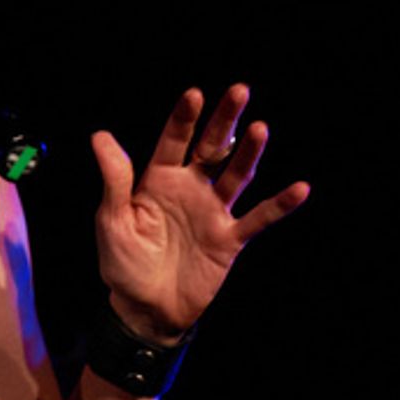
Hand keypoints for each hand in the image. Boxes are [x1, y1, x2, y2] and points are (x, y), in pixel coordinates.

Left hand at [91, 84, 309, 341]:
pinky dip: (279, 205)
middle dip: (223, 120)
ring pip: (236, 175)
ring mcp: (212, 212)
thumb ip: (115, 179)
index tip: (194, 94)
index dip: (184, 119)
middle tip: (239, 90)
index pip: (173, 141)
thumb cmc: (123, 263)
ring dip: (249, 152)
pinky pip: (258, 219)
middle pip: (211, 148)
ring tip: (260, 128)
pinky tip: (299, 188)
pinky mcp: (229, 239)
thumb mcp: (112, 220)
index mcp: (158, 180)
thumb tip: (100, 136)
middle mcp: (189, 189)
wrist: (144, 308)